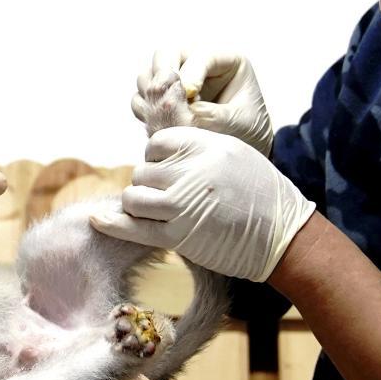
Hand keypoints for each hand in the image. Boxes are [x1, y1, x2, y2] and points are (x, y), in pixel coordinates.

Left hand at [90, 127, 314, 282]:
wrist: (282, 233)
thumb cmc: (258, 191)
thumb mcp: (231, 152)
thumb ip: (194, 147)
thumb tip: (154, 150)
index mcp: (204, 145)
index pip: (156, 144)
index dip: (158, 158)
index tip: (170, 171)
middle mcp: (190, 171)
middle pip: (142, 172)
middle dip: (150, 184)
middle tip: (171, 196)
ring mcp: (182, 204)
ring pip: (133, 197)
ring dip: (138, 204)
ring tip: (157, 211)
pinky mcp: (178, 235)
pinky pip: (133, 227)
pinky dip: (113, 224)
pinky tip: (98, 220)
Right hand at [133, 50, 273, 156]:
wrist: (244, 151)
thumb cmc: (249, 133)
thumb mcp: (237, 124)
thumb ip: (209, 115)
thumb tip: (179, 108)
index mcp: (227, 61)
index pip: (201, 55)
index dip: (191, 73)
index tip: (190, 97)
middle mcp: (198, 65)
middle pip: (166, 55)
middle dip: (162, 76)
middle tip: (166, 100)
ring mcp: (177, 81)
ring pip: (148, 75)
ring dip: (150, 94)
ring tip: (164, 114)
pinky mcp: (164, 99)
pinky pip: (142, 97)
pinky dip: (145, 109)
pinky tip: (159, 123)